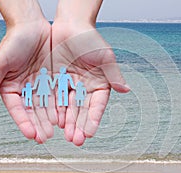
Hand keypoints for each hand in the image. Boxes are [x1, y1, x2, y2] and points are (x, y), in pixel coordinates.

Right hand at [0, 1, 56, 143]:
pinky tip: (65, 115)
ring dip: (51, 119)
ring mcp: (41, 85)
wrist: (32, 25)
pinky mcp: (53, 79)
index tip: (31, 134)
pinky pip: (58, 94)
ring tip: (57, 131)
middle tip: (46, 138)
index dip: (24, 122)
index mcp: (11, 88)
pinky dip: (61, 105)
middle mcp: (27, 89)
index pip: (18, 109)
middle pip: (33, 111)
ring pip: (47, 105)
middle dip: (40, 125)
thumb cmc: (14, 40)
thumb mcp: (2, 60)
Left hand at [51, 22, 129, 145]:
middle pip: (82, 111)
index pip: (97, 105)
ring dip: (67, 123)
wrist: (70, 25)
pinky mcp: (56, 82)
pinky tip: (54, 122)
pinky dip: (54, 110)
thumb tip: (126, 90)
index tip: (89, 132)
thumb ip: (114, 74)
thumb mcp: (104, 56)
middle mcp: (85, 88)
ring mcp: (70, 86)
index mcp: (99, 84)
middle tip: (76, 140)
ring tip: (66, 136)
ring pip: (68, 108)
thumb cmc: (90, 38)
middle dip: (79, 126)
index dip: (93, 119)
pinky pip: (55, 98)